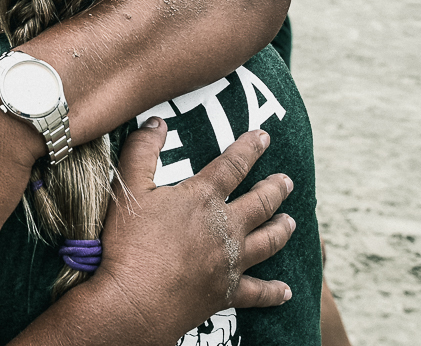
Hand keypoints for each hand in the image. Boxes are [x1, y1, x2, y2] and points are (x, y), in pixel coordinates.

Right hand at [96, 119, 294, 340]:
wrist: (138, 299)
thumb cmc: (130, 242)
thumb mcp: (129, 187)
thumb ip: (142, 150)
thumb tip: (157, 121)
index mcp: (202, 198)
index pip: (232, 165)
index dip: (249, 148)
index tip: (264, 137)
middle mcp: (225, 227)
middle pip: (260, 203)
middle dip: (275, 189)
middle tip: (287, 181)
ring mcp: (231, 261)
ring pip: (268, 242)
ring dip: (282, 229)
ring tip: (291, 221)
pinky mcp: (228, 292)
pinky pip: (259, 292)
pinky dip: (274, 291)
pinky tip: (286, 290)